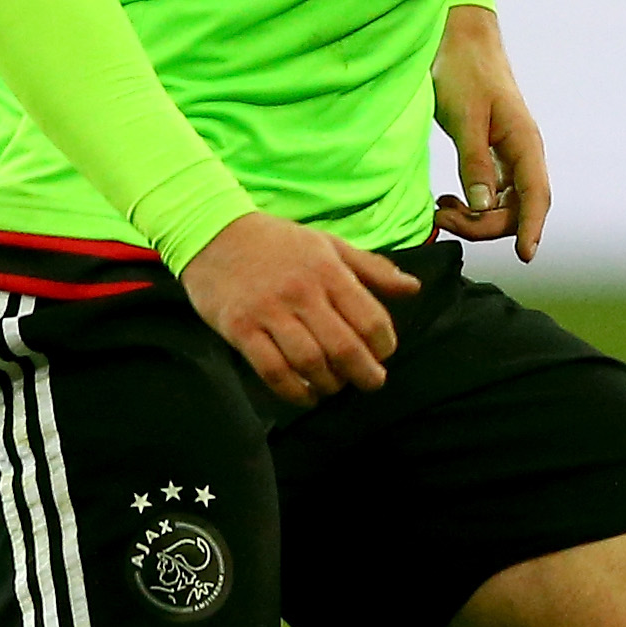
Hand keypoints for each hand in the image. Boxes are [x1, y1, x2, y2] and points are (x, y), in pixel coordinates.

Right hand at [182, 213, 419, 404]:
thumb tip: (413, 289)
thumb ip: (373, 269)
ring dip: (330, 384)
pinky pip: (272, 370)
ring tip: (336, 386)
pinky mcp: (240, 329)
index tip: (383, 353)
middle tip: (371, 382)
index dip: (384, 344)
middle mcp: (301, 292)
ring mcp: (268, 312)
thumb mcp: (329, 245)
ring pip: (310, 362)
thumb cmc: (278, 242)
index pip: (369, 318)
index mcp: (328, 270)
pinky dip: (294, 391)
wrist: (212, 231)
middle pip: (344, 346)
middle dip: (365, 373)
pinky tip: (306, 395)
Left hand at [433, 1, 550, 261]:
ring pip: (505, 205)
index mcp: (524, 142)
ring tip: (440, 209)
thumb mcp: (464, 117)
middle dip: (484, 225)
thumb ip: (475, 162)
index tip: (525, 256)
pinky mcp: (494, 155)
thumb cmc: (464, 71)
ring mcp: (510, 156)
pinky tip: (448, 200)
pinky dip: (473, 205)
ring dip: (476, 218)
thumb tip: (483, 207)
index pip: (536, 196)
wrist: (460, 40)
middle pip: (519, 209)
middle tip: (442, 216)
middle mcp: (524, 154)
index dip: (532, 228)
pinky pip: (492, 194)